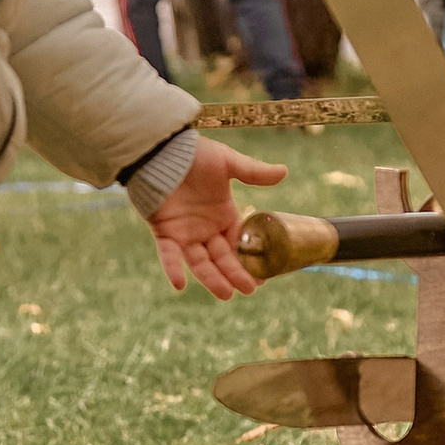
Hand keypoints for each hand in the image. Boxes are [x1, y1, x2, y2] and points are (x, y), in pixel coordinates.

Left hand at [146, 137, 286, 298]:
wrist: (161, 149)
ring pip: (199, 262)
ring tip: (226, 294)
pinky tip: (179, 284)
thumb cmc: (195, 154)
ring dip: (211, 279)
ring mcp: (184, 232)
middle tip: (249, 289)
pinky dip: (172, 268)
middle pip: (221, 258)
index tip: (263, 276)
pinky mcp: (163, 232)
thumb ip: (254, 172)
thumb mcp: (228, 163)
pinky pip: (168, 254)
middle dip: (235, 274)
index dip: (250, 260)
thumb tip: (284, 172)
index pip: (239, 243)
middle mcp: (205, 228)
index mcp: (223, 214)